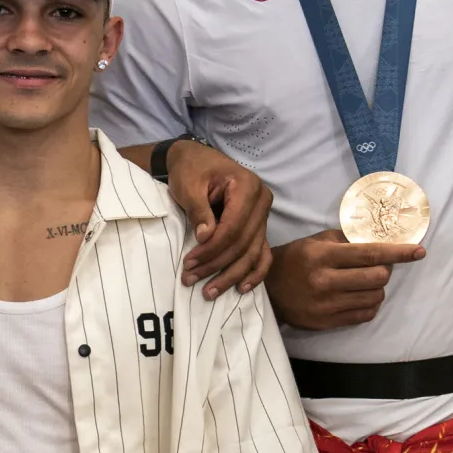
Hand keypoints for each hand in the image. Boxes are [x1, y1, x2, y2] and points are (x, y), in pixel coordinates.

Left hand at [163, 140, 273, 298]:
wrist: (196, 160)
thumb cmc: (191, 170)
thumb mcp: (188, 185)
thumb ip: (198, 210)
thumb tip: (205, 238)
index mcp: (248, 187)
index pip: (233, 227)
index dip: (212, 249)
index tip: (188, 263)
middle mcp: (262, 202)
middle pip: (243, 243)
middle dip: (216, 265)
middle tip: (190, 279)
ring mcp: (263, 216)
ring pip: (252, 253)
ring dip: (231, 275)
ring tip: (209, 292)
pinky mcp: (259, 227)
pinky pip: (262, 253)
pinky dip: (255, 273)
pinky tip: (241, 289)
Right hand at [267, 229, 424, 329]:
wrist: (268, 290)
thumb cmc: (296, 259)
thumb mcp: (316, 241)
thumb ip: (347, 240)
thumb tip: (379, 240)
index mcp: (323, 256)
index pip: (370, 254)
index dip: (398, 253)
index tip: (418, 251)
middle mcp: (325, 281)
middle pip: (377, 278)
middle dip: (385, 270)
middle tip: (378, 266)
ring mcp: (327, 305)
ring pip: (374, 297)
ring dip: (378, 288)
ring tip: (366, 282)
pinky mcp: (327, 322)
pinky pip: (364, 315)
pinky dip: (370, 304)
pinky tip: (360, 296)